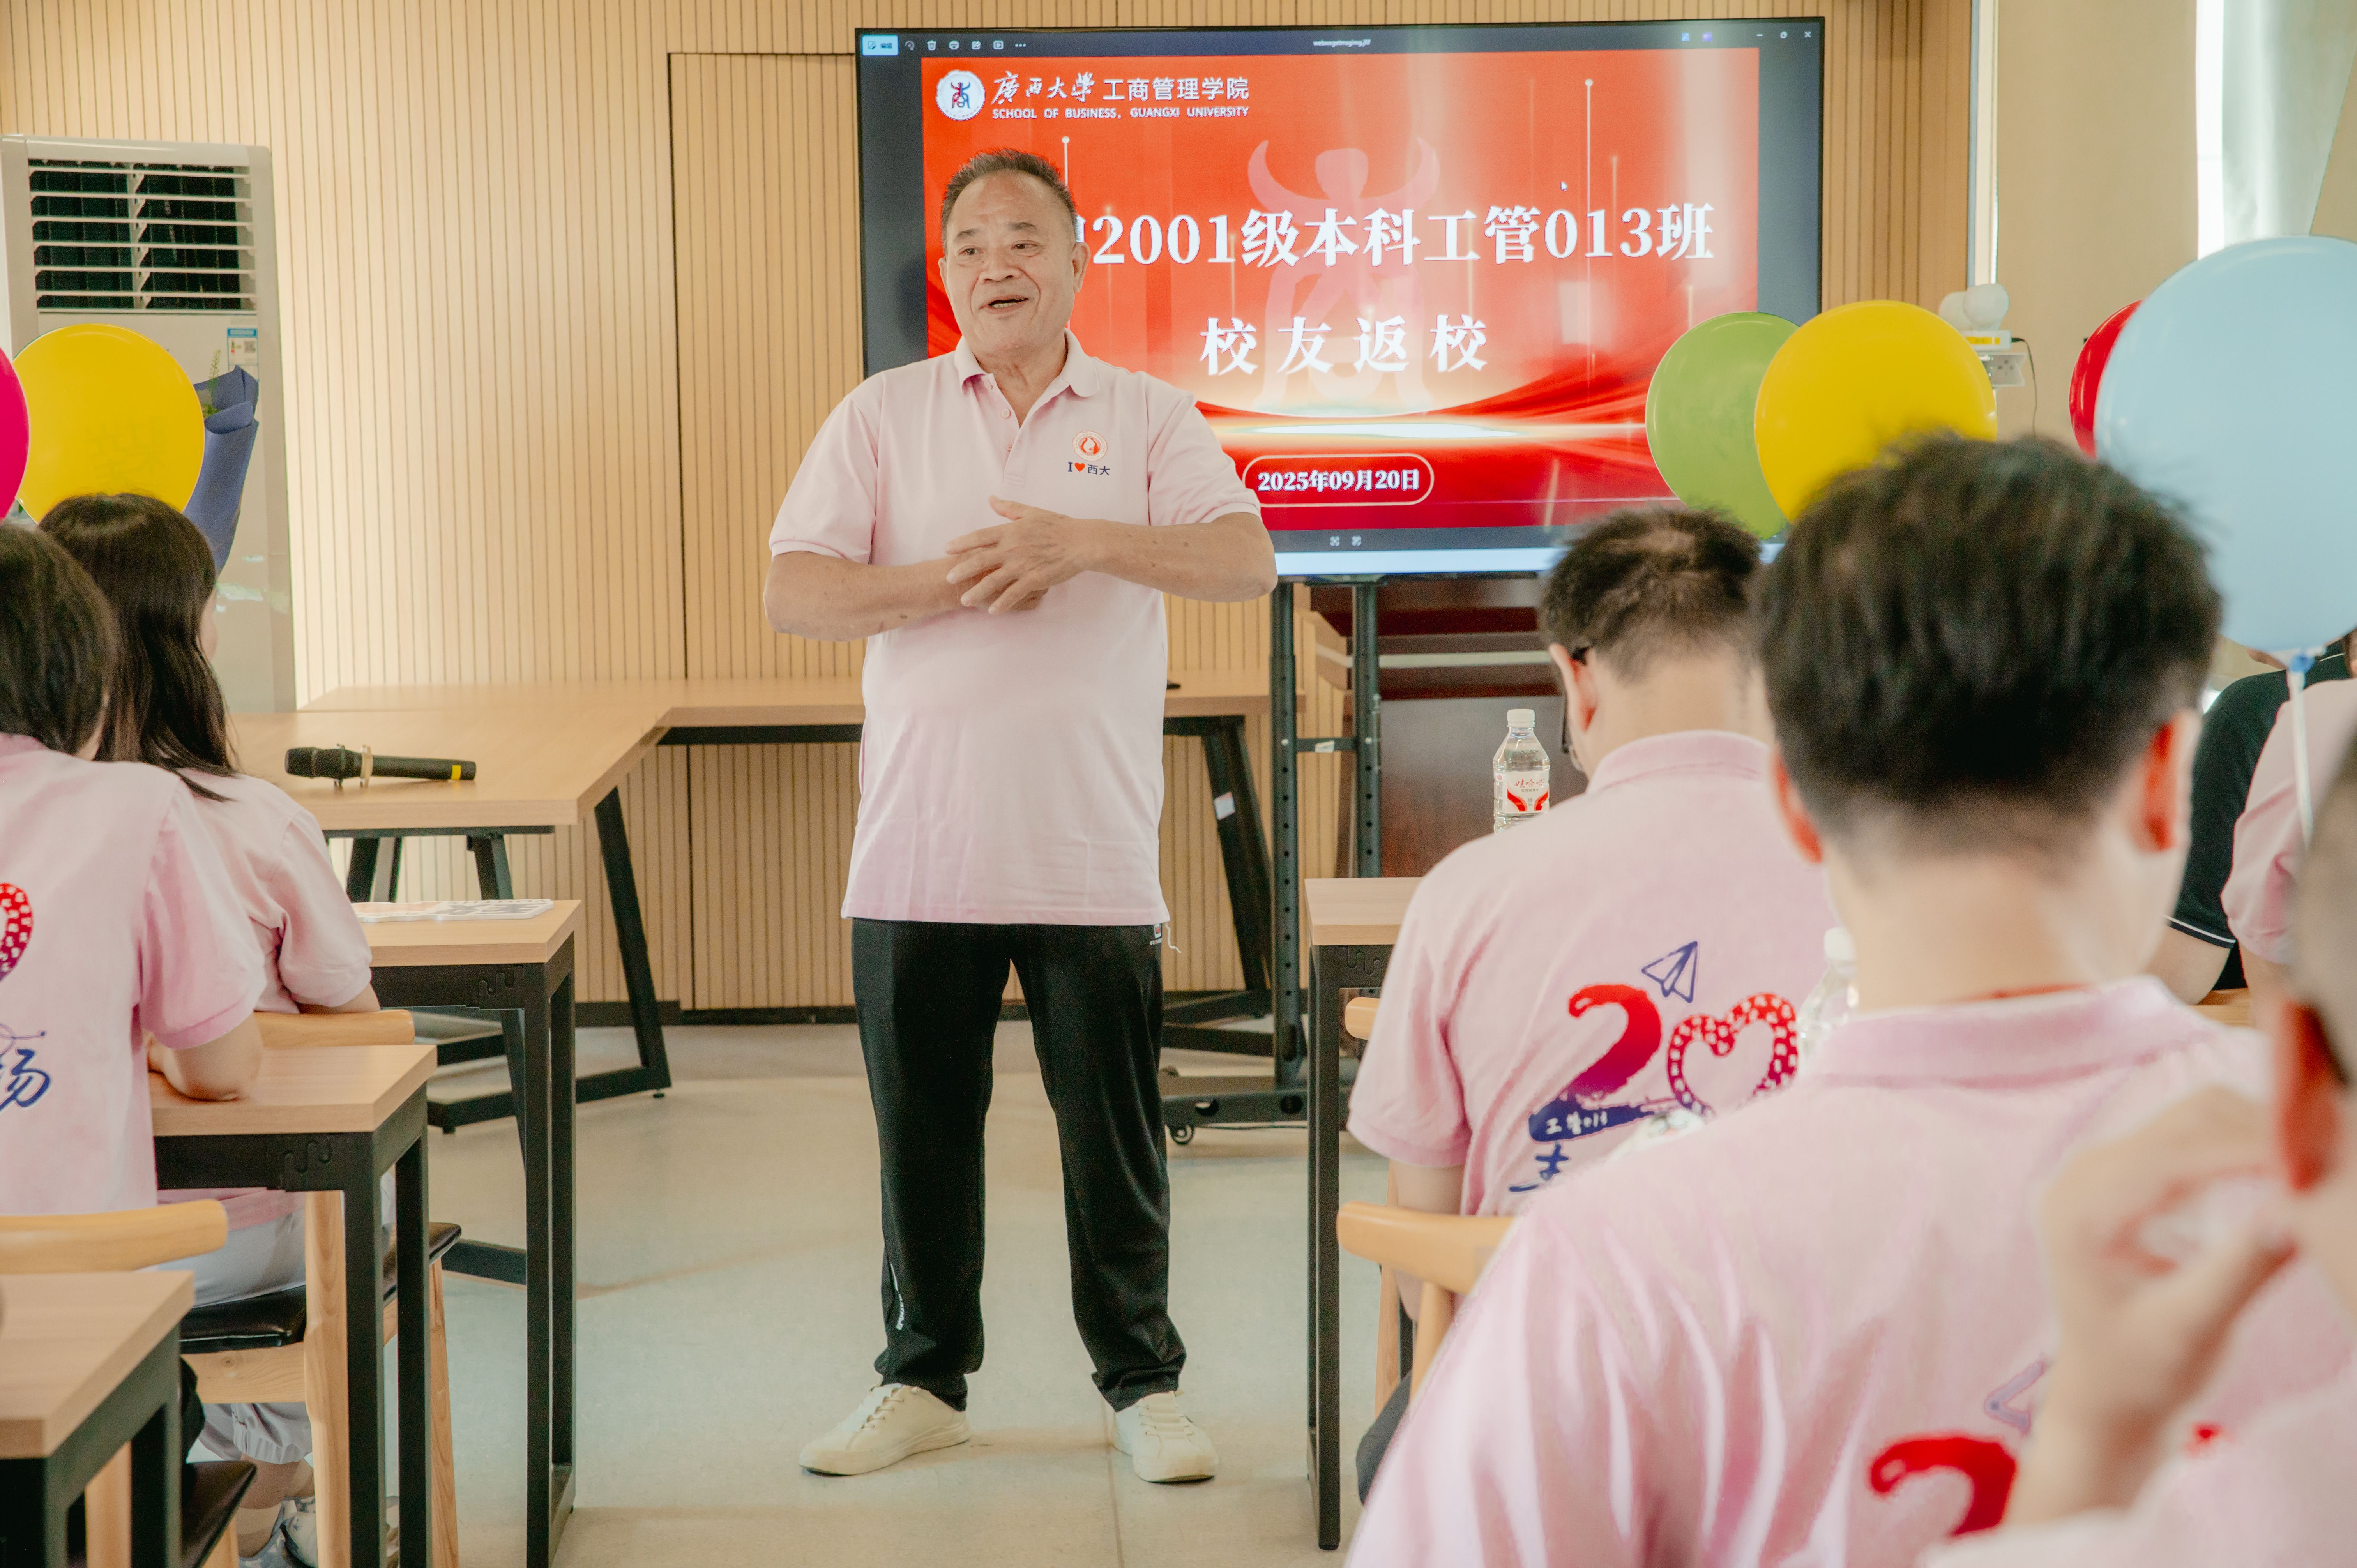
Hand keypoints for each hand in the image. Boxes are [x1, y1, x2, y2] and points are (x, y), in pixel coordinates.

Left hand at [944, 499, 1105, 612]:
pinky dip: (1003, 603)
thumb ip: (1009, 508)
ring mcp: (1023, 565)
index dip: (962, 543)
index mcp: (1011, 530)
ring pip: (995, 580)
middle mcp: (1013, 548)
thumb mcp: (1032, 512)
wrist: (1081, 542)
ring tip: (965, 601)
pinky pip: (1015, 593)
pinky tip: (992, 611)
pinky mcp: (1035, 579)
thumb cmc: (1058, 526)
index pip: (981, 536)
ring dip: (978, 592)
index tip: (947, 548)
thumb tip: (991, 499)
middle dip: (963, 570)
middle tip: (949, 579)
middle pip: (982, 560)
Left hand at [2006, 1087, 2296, 1521]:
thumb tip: (2297, 1214)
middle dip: (2263, 1135)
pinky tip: (2290, 1173)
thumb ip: (2238, 1271)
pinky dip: (2247, 1148)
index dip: (2251, 1150)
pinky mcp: (2136, 1173)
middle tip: (2334, 1160)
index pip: (2174, 1156)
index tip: (2318, 1160)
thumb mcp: (2191, 1330)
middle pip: (2189, 1122)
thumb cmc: (2141, 1373)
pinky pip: (2198, 1138)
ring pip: (2199, 1120)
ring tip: (2318, 1166)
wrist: (2107, 1394)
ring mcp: (2107, 1167)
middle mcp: (2084, 1175)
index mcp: (2079, 1210)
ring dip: (2259, 1136)